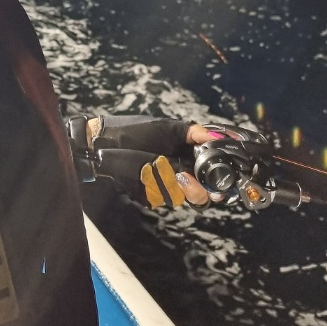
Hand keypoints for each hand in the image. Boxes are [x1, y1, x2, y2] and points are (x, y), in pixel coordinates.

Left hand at [85, 114, 224, 210]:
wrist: (105, 143)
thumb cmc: (134, 132)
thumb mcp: (166, 128)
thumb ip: (191, 133)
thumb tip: (216, 136)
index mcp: (185, 156)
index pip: (208, 172)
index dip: (217, 177)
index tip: (222, 176)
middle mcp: (179, 173)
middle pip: (201, 191)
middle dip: (203, 188)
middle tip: (198, 180)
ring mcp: (166, 185)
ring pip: (186, 196)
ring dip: (187, 188)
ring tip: (179, 176)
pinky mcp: (152, 194)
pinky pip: (166, 197)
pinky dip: (168, 189)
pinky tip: (164, 178)